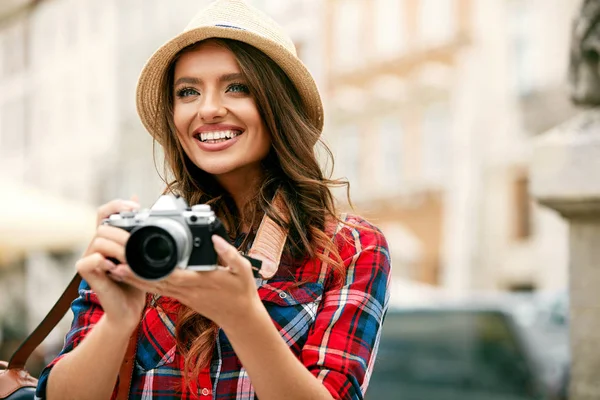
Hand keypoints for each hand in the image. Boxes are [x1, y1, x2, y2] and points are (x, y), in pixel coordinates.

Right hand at [76, 198, 145, 328]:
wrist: (129, 308)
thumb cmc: (136, 281)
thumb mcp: (143, 255)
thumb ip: (141, 235)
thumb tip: (146, 210)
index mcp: (109, 239)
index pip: (105, 212)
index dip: (117, 205)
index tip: (136, 207)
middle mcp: (97, 246)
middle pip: (102, 226)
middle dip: (122, 232)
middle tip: (136, 243)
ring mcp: (90, 259)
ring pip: (98, 241)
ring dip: (118, 248)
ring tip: (130, 260)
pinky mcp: (87, 273)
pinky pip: (90, 260)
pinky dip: (104, 262)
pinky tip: (117, 269)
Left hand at [110, 235, 263, 330]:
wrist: (240, 317)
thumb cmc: (242, 292)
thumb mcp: (243, 270)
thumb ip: (229, 254)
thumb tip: (216, 238)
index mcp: (202, 280)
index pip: (172, 274)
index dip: (151, 269)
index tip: (134, 259)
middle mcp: (188, 289)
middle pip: (155, 281)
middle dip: (134, 273)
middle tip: (113, 262)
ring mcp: (183, 295)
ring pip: (153, 287)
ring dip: (133, 279)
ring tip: (113, 269)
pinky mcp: (182, 298)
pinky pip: (158, 291)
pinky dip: (143, 284)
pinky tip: (130, 277)